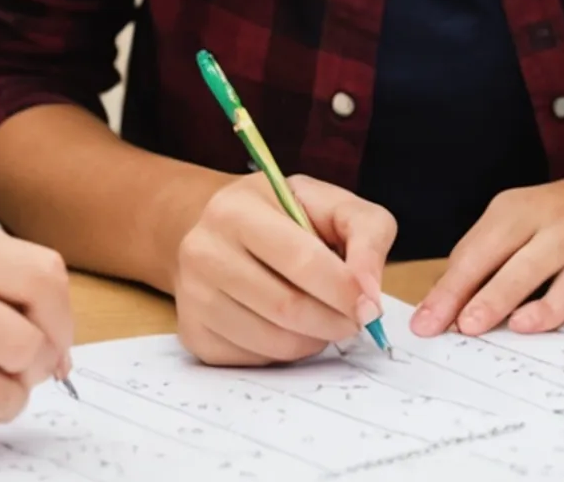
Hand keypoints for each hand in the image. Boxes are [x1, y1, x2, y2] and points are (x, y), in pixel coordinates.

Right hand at [174, 174, 395, 364]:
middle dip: (334, 321)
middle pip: (286, 307)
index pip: (301, 261)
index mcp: (237, 209)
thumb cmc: (285, 217)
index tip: (370, 305)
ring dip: (314, 340)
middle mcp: (203, 250)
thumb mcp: (332, 204)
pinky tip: (290, 327)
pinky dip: (285, 352)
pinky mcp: (194, 334)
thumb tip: (369, 292)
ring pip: (272, 340)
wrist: (221, 231)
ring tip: (324, 320)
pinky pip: (254, 360)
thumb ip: (367, 234)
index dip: (345, 290)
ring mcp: (192, 296)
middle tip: (355, 321)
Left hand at [412, 173, 563, 336]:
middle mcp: (562, 225)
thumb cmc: (554, 219)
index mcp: (522, 211)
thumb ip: (476, 259)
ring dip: (543, 310)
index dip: (452, 290)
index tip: (428, 323)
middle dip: (492, 299)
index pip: (480, 253)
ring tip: (519, 327)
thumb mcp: (512, 221)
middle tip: (468, 327)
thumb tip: (439, 308)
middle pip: (522, 268)